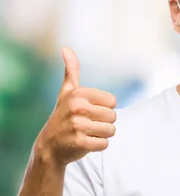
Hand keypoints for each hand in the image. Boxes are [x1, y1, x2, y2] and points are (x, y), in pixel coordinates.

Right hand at [34, 47, 117, 166]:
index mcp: (78, 94)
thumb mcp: (66, 93)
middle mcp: (77, 107)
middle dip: (103, 123)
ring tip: (86, 134)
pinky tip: (84, 144)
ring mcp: (77, 125)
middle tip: (86, 125)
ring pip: (111, 131)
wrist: (49, 147)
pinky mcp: (79, 142)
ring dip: (101, 135)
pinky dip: (97, 146)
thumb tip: (66, 48)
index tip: (88, 112)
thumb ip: (71, 71)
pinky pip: (104, 144)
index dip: (104, 109)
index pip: (112, 102)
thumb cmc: (63, 117)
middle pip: (113, 116)